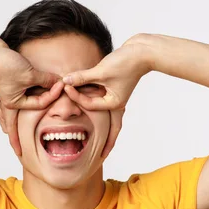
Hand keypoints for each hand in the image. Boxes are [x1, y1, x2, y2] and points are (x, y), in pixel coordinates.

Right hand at [0, 34, 63, 154]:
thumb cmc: (5, 66)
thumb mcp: (29, 74)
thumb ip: (45, 80)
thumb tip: (58, 82)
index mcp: (14, 103)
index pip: (40, 103)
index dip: (52, 94)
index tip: (61, 84)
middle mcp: (9, 101)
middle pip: (14, 124)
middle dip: (16, 137)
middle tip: (18, 151)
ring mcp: (7, 93)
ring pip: (9, 113)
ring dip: (10, 124)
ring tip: (8, 134)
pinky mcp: (7, 83)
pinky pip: (12, 99)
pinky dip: (11, 107)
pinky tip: (10, 106)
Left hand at [61, 38, 152, 157]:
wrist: (143, 51)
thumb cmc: (126, 62)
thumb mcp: (102, 71)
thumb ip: (82, 77)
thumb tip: (65, 80)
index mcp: (114, 103)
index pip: (89, 104)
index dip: (75, 96)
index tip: (64, 86)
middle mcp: (116, 103)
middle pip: (111, 128)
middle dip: (107, 142)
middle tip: (101, 157)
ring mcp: (117, 97)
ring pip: (108, 117)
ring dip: (105, 128)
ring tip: (101, 144)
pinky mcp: (115, 88)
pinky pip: (105, 102)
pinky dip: (98, 105)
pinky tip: (93, 109)